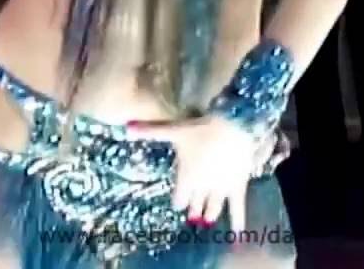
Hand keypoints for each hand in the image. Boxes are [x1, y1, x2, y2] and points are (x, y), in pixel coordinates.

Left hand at [126, 115, 257, 230]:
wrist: (233, 126)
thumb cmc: (201, 129)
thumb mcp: (174, 130)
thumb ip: (150, 131)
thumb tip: (126, 127)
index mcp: (186, 178)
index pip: (179, 199)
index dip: (178, 200)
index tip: (178, 204)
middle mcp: (202, 188)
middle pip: (196, 204)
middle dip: (193, 208)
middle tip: (192, 216)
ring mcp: (220, 189)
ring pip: (213, 208)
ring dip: (209, 214)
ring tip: (206, 220)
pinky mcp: (237, 187)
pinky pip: (237, 208)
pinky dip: (237, 222)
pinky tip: (237, 237)